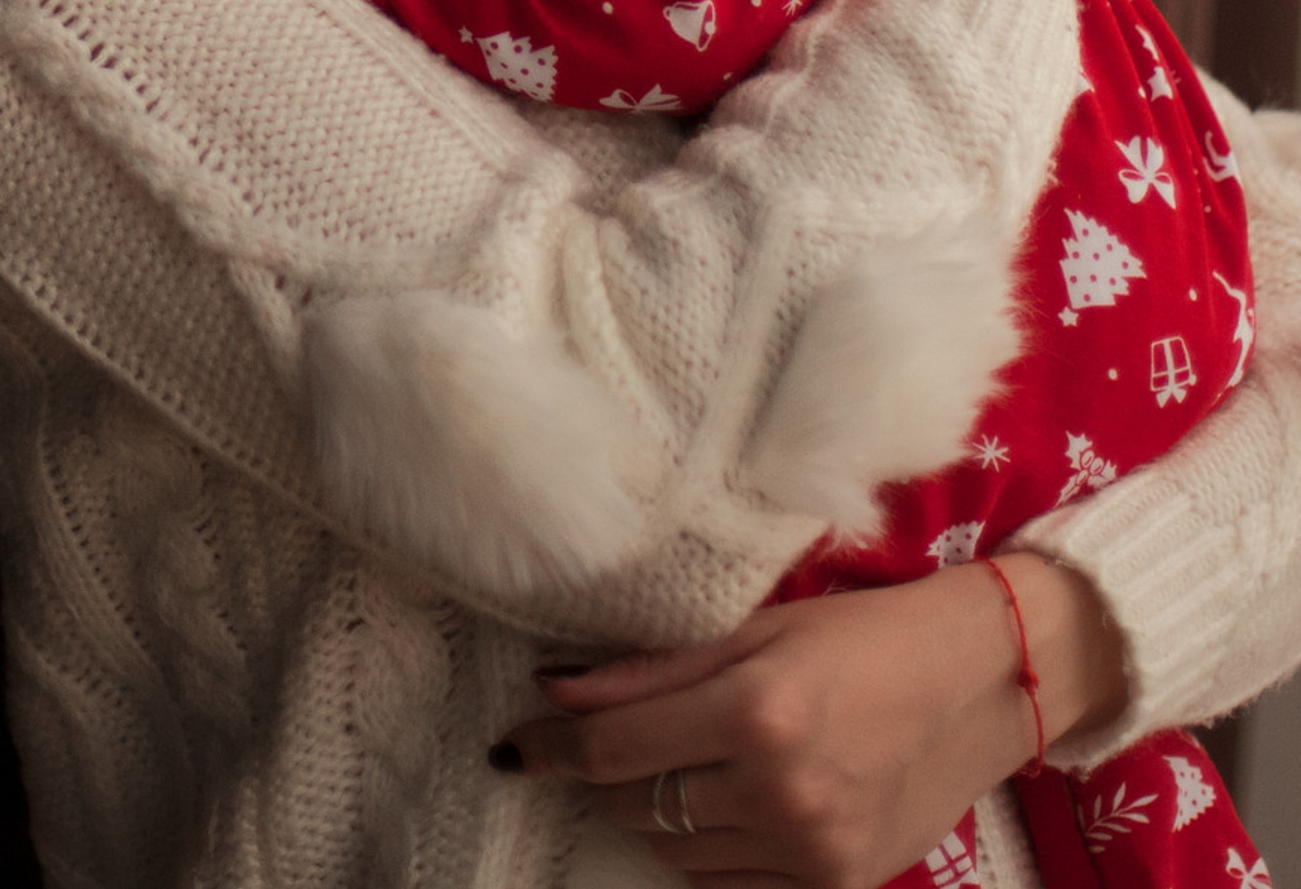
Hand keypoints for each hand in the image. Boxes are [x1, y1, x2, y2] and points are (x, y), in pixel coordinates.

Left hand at [496, 557, 1124, 886]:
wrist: (980, 682)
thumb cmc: (860, 634)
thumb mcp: (751, 628)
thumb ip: (649, 669)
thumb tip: (553, 687)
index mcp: (755, 713)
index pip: (612, 749)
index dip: (548, 747)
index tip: (511, 746)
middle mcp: (782, 792)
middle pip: (637, 804)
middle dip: (601, 774)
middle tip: (595, 740)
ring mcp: (814, 851)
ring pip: (677, 851)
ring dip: (653, 810)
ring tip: (669, 761)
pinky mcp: (839, 886)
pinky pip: (730, 882)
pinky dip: (706, 847)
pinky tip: (718, 801)